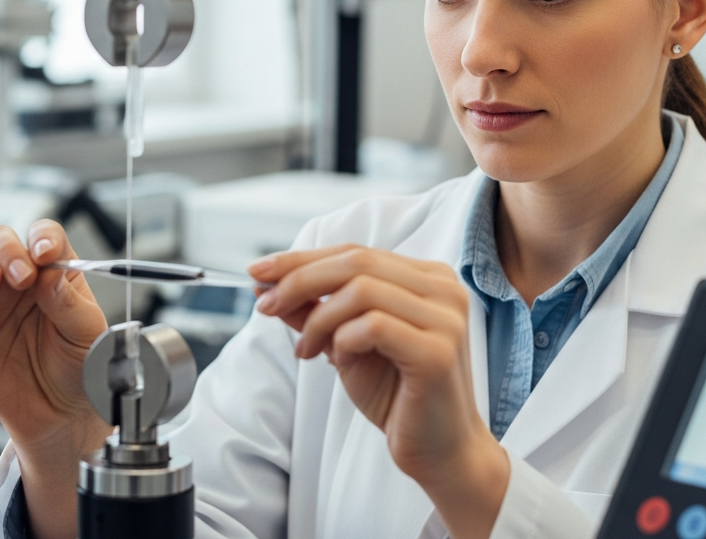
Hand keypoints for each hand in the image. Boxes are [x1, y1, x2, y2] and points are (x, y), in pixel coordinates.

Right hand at [0, 219, 110, 538]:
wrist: (57, 414)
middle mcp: (14, 280)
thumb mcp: (87, 335)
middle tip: (21, 275)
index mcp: (50, 273)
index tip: (45, 253)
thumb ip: (69, 303)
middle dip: (6, 249)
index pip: (42, 235)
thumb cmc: (77, 368)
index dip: (41, 236)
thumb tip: (50, 274)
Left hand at [251, 245, 509, 538]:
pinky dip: (343, 339)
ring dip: (319, 318)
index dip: (302, 259)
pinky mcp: (438, 351)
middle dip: (299, 279)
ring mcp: (445, 318)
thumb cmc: (398, 397)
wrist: (439, 452)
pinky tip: (336, 360)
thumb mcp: (346, 345)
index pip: (355, 252)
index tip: (259, 273)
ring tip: (306, 349)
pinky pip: (373, 326)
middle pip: (356, 261)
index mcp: (428, 278)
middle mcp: (443, 289)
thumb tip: (269, 286)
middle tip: (265, 303)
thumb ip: (315, 312)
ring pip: (361, 289)